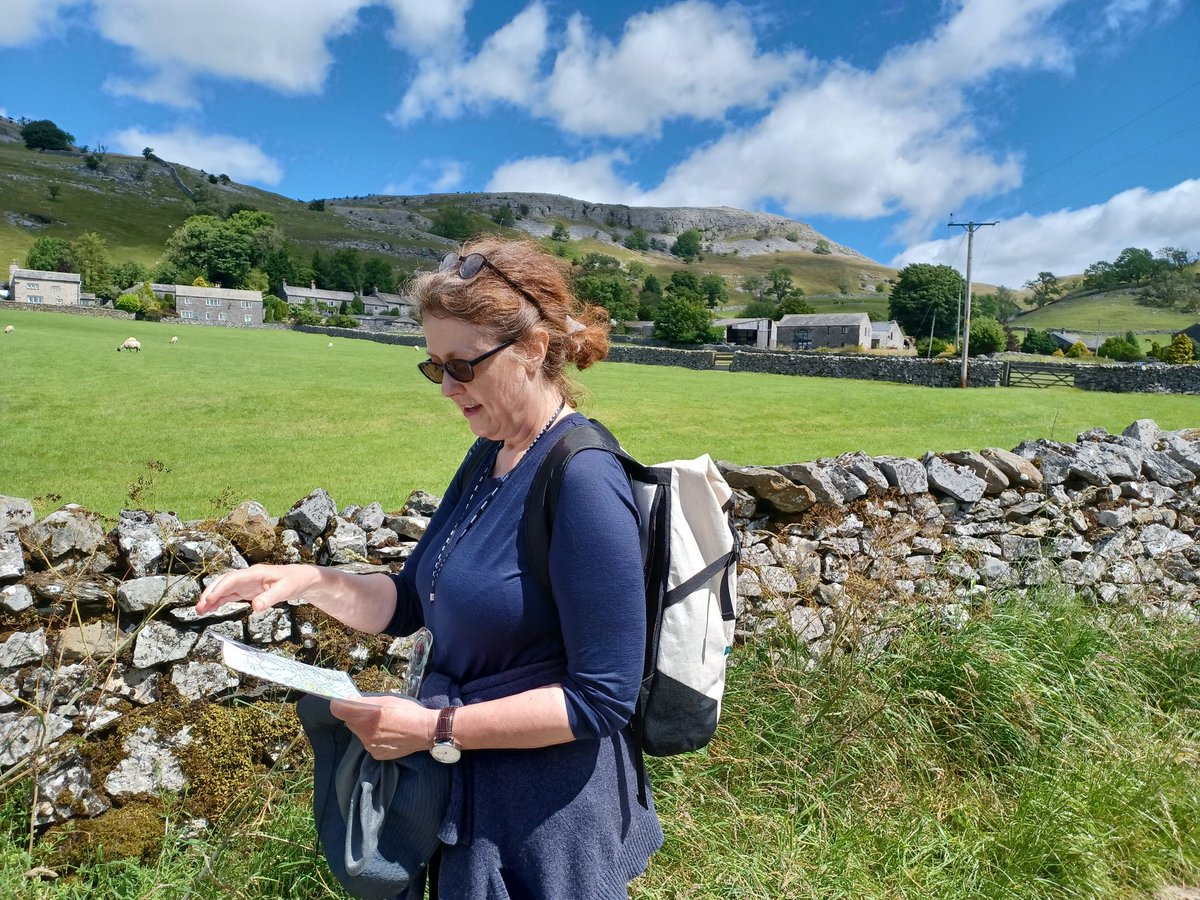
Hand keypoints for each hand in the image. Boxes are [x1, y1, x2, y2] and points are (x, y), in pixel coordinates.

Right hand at [195, 563, 318, 615]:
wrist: (301, 579)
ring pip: (224, 589)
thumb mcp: (285, 590)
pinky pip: (229, 595)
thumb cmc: (294, 581)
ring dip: (212, 598)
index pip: (233, 578)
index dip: (220, 588)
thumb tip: (255, 608)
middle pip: (224, 582)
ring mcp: (246, 583)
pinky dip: (219, 601)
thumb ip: (270, 598)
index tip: (210, 599)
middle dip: (211, 593)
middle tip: (200, 607)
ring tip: (200, 611)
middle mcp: (247, 576)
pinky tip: (211, 609)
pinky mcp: (247, 590)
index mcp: (255, 573)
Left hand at [330, 696, 438, 759]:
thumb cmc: (408, 711)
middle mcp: (364, 733)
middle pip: (350, 722)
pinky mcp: (376, 755)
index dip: (340, 705)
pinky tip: (389, 736)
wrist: (425, 731)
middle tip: (375, 714)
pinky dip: (375, 739)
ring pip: (360, 734)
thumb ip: (365, 701)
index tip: (346, 704)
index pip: (337, 709)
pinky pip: (370, 744)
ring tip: (386, 726)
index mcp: (366, 717)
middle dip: (358, 718)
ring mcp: (370, 746)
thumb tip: (348, 701)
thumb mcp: (387, 699)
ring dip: (367, 729)